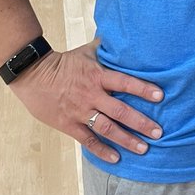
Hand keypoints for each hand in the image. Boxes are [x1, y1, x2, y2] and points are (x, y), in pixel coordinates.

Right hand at [10, 39, 163, 163]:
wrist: (33, 75)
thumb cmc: (63, 62)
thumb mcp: (86, 51)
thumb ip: (106, 48)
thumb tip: (122, 35)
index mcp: (98, 76)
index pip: (125, 82)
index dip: (143, 89)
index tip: (160, 96)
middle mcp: (92, 95)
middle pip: (120, 111)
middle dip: (141, 123)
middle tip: (158, 133)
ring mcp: (80, 112)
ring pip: (107, 129)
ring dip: (126, 140)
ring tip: (143, 149)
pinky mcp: (69, 124)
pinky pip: (88, 140)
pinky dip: (102, 150)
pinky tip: (116, 158)